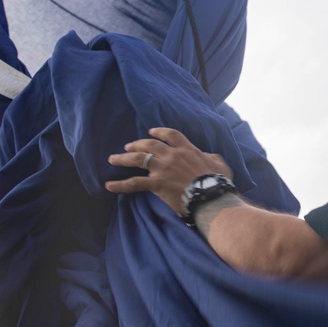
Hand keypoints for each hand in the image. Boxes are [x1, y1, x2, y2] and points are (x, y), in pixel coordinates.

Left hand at [105, 127, 232, 213]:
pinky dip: (120, 185)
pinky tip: (109, 185)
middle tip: (127, 146)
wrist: (210, 195)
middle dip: (136, 144)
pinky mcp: (156, 184)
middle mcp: (171, 155)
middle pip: (149, 144)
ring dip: (123, 158)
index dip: (159, 132)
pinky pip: (134, 183)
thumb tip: (207, 156)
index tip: (151, 131)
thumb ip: (210, 157)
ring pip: (138, 159)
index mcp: (186, 149)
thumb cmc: (217, 181)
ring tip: (112, 159)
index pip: (170, 135)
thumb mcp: (219, 163)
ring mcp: (162, 169)